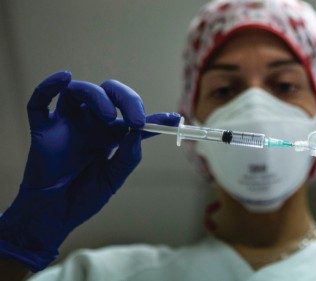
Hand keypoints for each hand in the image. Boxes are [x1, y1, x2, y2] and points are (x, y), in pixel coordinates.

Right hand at [0, 71, 179, 271]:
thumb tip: (137, 130)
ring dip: (97, 96)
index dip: (156, 117)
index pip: (134, 118)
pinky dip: (49, 86)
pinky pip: (40, 102)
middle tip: (137, 119)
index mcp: (110, 135)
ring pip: (79, 91)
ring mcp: (67, 124)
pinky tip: (64, 77)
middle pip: (108, 94)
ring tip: (109, 117)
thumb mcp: (113, 179)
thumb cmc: (83, 198)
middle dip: (126, 99)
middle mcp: (90, 124)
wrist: (54, 216)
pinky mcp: (43, 129)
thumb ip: (128, 156)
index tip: (174, 119)